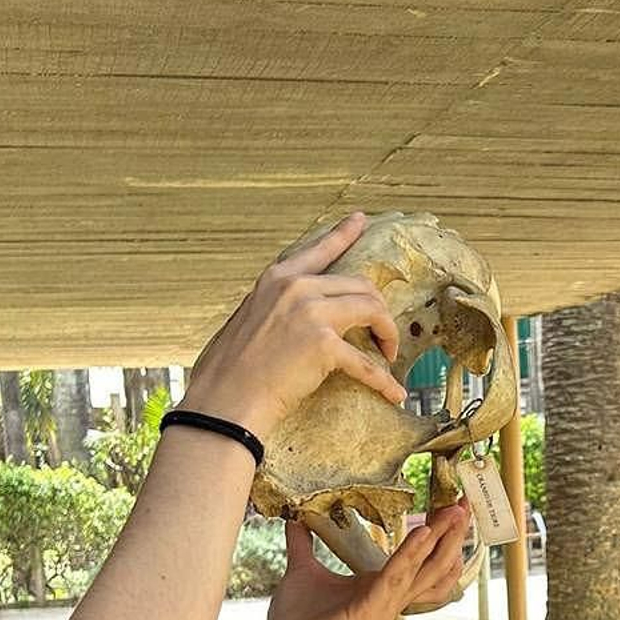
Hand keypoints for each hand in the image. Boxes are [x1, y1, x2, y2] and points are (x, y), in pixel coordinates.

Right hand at [182, 212, 407, 438]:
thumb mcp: (249, 319)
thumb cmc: (231, 371)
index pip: (319, 249)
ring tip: (389, 357)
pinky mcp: (323, 345)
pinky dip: (384, 381)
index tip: (360, 220)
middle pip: (359, 284)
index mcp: (276, 278)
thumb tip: (297, 321)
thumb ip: (276, 309)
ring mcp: (311, 313)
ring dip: (388, 333)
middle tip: (383, 336)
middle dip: (379, 309)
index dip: (344, 234)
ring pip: (372, 309)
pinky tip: (394, 394)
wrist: (224, 399)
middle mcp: (296, 287)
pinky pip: (368, 363)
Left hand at [251, 508, 467, 619]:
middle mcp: (390, 599)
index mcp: (379, 588)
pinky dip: (411, 554)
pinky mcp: (371, 612)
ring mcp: (384, 608)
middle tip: (466, 504)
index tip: (450, 505)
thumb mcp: (303, 571)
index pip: (420, 560)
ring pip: (426, 572)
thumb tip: (295, 518)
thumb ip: (303, 544)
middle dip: (452, 534)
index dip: (438, 534)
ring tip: (455, 513)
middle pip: (434, 565)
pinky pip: (396, 578)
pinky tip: (422, 531)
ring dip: (442, 541)